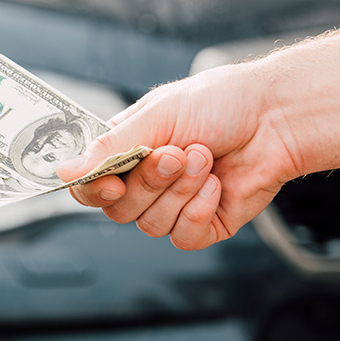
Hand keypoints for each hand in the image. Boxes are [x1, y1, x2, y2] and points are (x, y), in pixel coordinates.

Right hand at [56, 62, 302, 249]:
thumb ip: (110, 146)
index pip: (88, 187)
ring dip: (181, 191)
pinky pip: (182, 237)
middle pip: (119, 210)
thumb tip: (63, 171)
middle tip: (180, 152)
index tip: (110, 183)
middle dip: (151, 183)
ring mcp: (173, 207)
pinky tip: (217, 185)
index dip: (93, 191)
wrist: (276, 118)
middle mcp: (144, 184)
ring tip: (207, 158)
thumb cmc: (220, 103)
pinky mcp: (203, 225)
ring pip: (151, 225)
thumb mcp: (158, 114)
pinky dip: (199, 210)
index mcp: (124, 153)